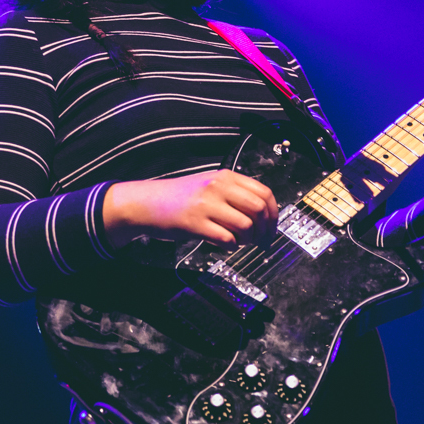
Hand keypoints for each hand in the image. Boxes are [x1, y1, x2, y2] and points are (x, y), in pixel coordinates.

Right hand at [103, 170, 279, 248]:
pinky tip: (224, 244)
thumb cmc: (181, 197)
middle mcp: (218, 187)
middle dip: (265, 229)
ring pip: (245, 225)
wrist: (149, 203)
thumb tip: (264, 213)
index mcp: (226, 177)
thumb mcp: (210, 184)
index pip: (264, 192)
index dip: (274, 214)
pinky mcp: (195, 223)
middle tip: (261, 241)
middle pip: (259, 208)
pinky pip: (226, 239)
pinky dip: (231, 246)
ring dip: (248, 240)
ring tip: (240, 242)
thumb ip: (235, 193)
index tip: (272, 227)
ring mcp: (206, 204)